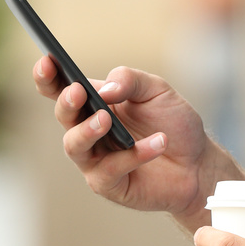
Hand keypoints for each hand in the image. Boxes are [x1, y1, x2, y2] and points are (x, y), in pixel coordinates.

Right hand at [34, 59, 237, 222]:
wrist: (198, 162)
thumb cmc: (172, 122)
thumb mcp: (157, 90)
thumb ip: (129, 80)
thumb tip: (103, 90)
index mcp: (94, 102)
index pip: (61, 88)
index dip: (48, 76)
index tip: (46, 61)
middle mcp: (88, 130)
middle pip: (63, 114)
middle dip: (66, 102)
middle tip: (79, 92)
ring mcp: (95, 159)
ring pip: (74, 146)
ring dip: (87, 131)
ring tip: (106, 119)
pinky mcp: (108, 184)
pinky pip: (110, 170)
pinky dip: (134, 155)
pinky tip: (158, 143)